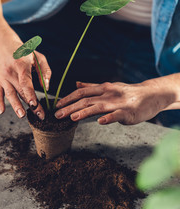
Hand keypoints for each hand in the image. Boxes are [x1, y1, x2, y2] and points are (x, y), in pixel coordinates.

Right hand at [0, 39, 50, 119]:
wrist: (3, 45)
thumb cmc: (23, 52)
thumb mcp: (37, 57)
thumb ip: (44, 71)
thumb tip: (46, 87)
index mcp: (21, 65)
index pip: (25, 82)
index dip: (30, 94)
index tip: (35, 104)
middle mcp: (11, 72)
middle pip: (20, 91)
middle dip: (30, 104)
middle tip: (39, 115)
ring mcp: (3, 78)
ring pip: (10, 94)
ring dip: (15, 106)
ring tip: (21, 115)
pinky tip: (1, 111)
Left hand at [54, 80, 177, 124]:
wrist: (153, 94)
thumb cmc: (128, 92)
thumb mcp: (109, 87)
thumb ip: (92, 87)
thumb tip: (76, 83)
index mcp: (103, 88)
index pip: (82, 92)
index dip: (68, 98)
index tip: (57, 105)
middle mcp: (108, 94)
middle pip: (86, 100)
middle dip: (70, 107)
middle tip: (57, 114)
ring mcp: (118, 103)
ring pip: (98, 107)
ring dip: (84, 112)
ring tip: (72, 117)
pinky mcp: (128, 112)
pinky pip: (117, 115)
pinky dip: (108, 118)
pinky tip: (100, 122)